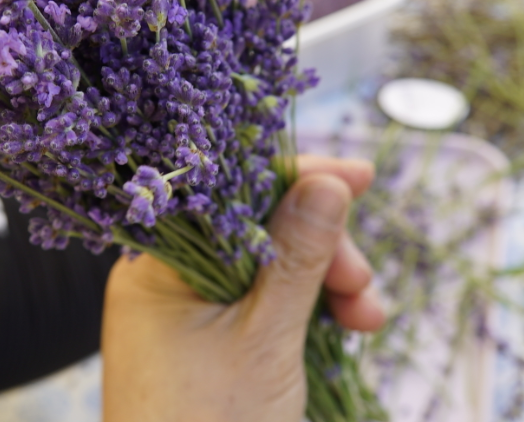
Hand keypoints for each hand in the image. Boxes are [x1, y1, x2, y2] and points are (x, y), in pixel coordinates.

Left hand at [102, 156, 384, 421]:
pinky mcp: (212, 346)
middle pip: (256, 230)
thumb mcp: (264, 335)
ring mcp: (189, 315)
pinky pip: (264, 309)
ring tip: (367, 318)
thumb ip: (297, 255)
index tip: (359, 177)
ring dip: (326, 284)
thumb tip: (329, 181)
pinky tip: (347, 329)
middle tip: (361, 283)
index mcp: (156, 265)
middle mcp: (167, 282)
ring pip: (269, 271)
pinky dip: (308, 315)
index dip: (294, 179)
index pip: (227, 194)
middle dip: (322, 248)